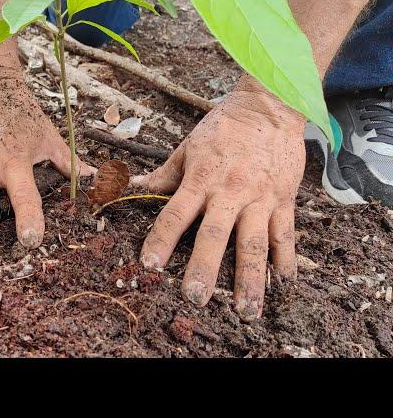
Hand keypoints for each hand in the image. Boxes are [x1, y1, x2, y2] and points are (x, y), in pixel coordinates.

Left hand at [132, 77, 305, 320]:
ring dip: (250, 279)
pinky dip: (285, 259)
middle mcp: (230, 192)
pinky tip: (283, 283)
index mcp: (201, 179)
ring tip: (246, 310)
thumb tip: (131, 185)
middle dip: (204, 268)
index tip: (149, 265)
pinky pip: (285, 235)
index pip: (175, 214)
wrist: (269, 107)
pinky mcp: (284, 200)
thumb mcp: (188, 148)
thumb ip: (163, 174)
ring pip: (254, 243)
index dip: (160, 240)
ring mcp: (260, 198)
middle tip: (195, 298)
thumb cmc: (223, 128)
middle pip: (214, 235)